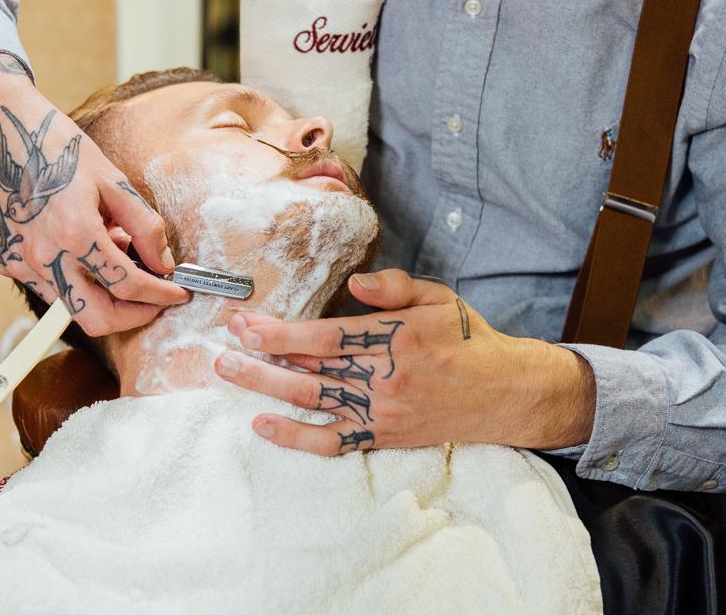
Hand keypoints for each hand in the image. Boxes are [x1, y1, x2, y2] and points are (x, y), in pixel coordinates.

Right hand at [0, 53, 187, 333]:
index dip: (160, 295)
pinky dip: (79, 282)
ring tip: (123, 260)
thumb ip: (144, 227)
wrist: (3, 132)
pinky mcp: (8, 262)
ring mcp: (21, 263)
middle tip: (156, 299)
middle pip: (96, 319)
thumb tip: (164, 265)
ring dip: (106, 297)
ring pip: (72, 308)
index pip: (128, 286)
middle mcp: (43, 256)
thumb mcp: (114, 181)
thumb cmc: (60, 149)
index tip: (178, 292)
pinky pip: (51, 289)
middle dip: (133, 315)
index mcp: (75, 232)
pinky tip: (92, 251)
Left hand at [213, 269, 595, 454]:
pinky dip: (295, 438)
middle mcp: (383, 376)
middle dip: (259, 358)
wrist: (503, 392)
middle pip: (308, 368)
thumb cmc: (465, 338)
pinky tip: (263, 426)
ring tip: (229, 376)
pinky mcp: (383, 436)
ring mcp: (381, 411)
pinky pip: (333, 442)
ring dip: (266, 389)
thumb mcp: (437, 296)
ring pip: (312, 402)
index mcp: (394, 337)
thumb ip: (394, 287)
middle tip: (222, 350)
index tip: (243, 323)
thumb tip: (354, 284)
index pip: (322, 335)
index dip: (278, 331)